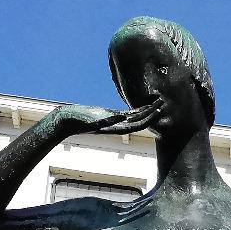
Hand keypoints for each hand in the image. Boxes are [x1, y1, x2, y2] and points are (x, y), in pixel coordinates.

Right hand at [47, 98, 162, 136]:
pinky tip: (143, 105)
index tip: (159, 110)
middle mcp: (118, 125)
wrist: (67, 121)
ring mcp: (115, 121)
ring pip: (135, 116)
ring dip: (147, 110)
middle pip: (140, 120)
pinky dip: (136, 109)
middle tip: (163, 102)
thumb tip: (121, 115)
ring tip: (158, 101)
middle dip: (152, 112)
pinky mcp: (110, 115)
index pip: (138, 124)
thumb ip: (107, 118)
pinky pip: (126, 113)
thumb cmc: (78, 121)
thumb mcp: (93, 119)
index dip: (150, 118)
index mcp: (117, 127)